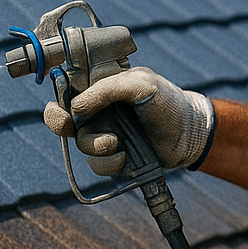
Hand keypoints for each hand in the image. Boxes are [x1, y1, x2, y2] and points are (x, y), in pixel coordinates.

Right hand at [42, 66, 213, 175]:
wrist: (189, 135)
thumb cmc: (168, 103)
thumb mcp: (140, 84)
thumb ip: (107, 89)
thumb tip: (76, 106)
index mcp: (101, 86)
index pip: (67, 86)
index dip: (58, 95)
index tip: (62, 104)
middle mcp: (98, 109)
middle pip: (61, 116)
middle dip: (59, 122)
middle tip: (69, 125)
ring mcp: (103, 133)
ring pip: (79, 143)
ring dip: (95, 145)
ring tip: (116, 143)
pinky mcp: (111, 157)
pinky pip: (95, 164)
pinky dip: (107, 163)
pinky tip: (124, 156)